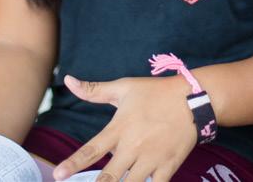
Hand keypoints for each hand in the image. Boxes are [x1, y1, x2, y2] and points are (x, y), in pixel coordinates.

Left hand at [52, 74, 196, 181]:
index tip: (58, 175)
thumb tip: (68, 81)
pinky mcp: (168, 166)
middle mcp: (133, 146)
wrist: (194, 99)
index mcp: (119, 128)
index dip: (73, 164)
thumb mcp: (124, 87)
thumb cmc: (155, 92)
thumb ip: (94, 90)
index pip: (91, 150)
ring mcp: (152, 159)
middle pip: (109, 177)